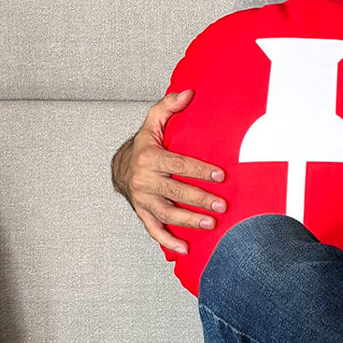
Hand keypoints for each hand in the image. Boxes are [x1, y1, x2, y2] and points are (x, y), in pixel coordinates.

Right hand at [111, 90, 226, 253]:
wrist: (121, 167)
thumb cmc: (145, 144)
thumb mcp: (153, 122)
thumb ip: (168, 106)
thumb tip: (189, 93)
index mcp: (149, 157)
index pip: (178, 164)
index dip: (199, 170)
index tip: (221, 176)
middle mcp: (144, 180)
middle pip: (174, 191)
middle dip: (199, 199)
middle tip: (222, 205)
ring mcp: (142, 199)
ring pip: (166, 213)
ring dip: (188, 221)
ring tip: (211, 224)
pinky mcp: (142, 213)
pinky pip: (154, 230)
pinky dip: (168, 240)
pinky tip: (185, 248)